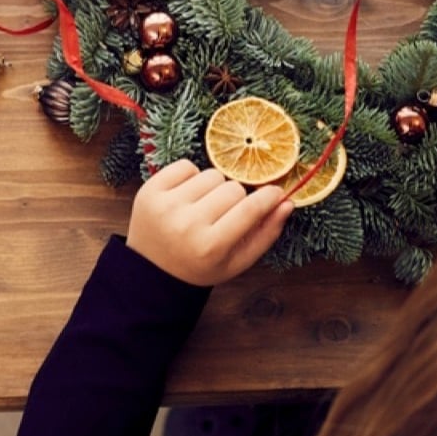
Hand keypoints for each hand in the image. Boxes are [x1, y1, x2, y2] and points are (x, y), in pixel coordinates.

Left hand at [125, 159, 292, 286]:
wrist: (152, 269)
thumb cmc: (201, 265)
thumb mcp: (237, 261)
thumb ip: (266, 233)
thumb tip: (287, 202)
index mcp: (210, 246)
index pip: (250, 208)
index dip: (268, 197)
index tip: (275, 192)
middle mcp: (186, 224)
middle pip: (233, 188)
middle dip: (236, 198)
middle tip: (224, 214)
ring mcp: (165, 206)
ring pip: (211, 174)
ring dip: (214, 188)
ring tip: (203, 207)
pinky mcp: (149, 190)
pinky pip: (186, 166)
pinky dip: (191, 177)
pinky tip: (186, 196)